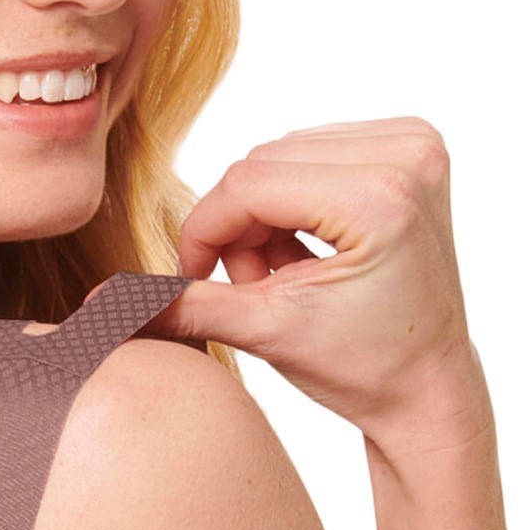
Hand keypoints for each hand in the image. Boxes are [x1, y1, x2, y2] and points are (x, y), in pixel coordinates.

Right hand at [150, 116, 492, 454]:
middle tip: (253, 289)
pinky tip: (306, 251)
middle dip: (239, 228)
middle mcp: (409, 153)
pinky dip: (292, 202)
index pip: (249, 181)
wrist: (426, 386)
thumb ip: (184, 306)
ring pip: (282, 156)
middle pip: (264, 162)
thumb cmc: (360, 369)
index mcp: (381, 196)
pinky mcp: (413, 147)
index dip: (203, 231)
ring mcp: (417, 144)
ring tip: (282, 275)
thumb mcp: (264, 333)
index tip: (190, 280)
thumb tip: (102, 304)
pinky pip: (313, 154)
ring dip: (262, 216)